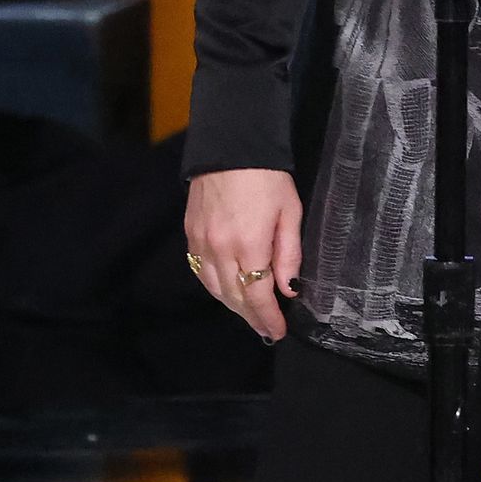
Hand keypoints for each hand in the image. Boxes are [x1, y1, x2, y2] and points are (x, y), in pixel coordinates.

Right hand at [184, 167, 302, 340]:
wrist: (231, 148)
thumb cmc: (269, 179)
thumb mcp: (290, 213)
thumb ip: (289, 254)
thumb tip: (288, 289)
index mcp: (249, 246)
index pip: (256, 295)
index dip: (267, 318)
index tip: (278, 332)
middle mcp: (220, 250)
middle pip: (234, 297)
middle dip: (252, 317)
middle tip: (266, 330)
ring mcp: (201, 243)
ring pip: (215, 289)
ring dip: (233, 306)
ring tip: (250, 315)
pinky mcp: (190, 235)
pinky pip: (201, 272)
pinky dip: (215, 287)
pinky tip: (227, 290)